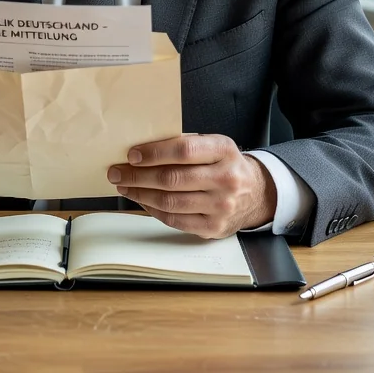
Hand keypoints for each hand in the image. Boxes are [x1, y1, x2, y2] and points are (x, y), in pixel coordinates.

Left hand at [107, 134, 276, 238]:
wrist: (257, 193)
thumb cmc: (226, 164)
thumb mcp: (214, 145)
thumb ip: (185, 144)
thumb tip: (143, 148)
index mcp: (224, 151)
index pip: (183, 150)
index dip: (154, 153)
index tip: (132, 155)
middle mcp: (225, 179)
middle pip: (172, 179)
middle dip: (138, 175)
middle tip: (117, 171)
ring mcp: (220, 207)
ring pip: (170, 201)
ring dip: (140, 193)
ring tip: (124, 185)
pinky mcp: (213, 228)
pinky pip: (175, 219)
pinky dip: (153, 209)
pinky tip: (141, 199)